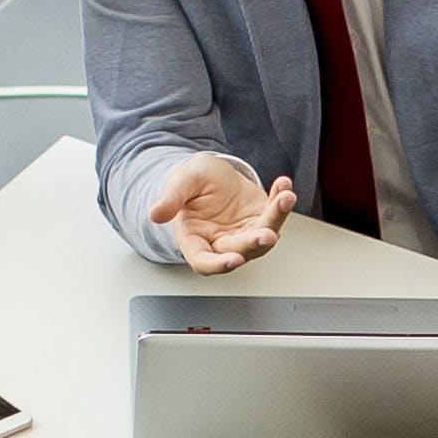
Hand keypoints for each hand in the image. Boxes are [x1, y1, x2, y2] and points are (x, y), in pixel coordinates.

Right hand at [148, 158, 292, 270]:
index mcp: (195, 240)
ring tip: (283, 197)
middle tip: (267, 233)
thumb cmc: (193, 182)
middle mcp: (221, 243)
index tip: (233, 260)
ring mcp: (244, 234)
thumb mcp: (181, 181)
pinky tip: (283, 186)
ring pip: (263, 236)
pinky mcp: (261, 220)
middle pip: (240, 250)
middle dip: (254, 242)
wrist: (212, 173)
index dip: (218, 264)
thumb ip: (171, 199)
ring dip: (276, 219)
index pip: (204, 261)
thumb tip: (154, 214)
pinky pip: (274, 214)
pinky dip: (280, 201)